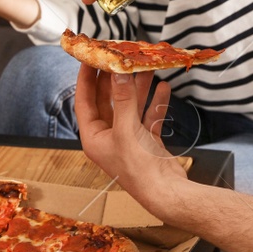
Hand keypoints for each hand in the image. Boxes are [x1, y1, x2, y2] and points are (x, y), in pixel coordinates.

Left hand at [72, 68, 186, 204]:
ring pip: (131, 106)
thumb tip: (117, 72)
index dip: (86, 79)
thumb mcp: (127, 129)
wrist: (168, 193)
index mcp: (93, 138)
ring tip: (145, 67)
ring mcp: (128, 140)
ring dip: (138, 88)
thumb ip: (123, 99)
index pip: (84, 101)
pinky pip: (148, 116)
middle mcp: (108, 138)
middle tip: (118, 57)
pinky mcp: (147, 142)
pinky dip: (155, 103)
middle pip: (108, 101)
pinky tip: (163, 88)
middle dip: (115, 79)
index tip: (90, 58)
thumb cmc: (140, 168)